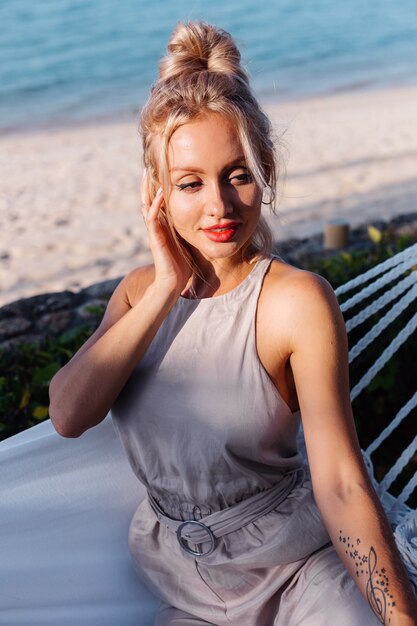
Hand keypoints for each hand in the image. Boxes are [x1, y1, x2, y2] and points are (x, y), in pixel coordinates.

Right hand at [141, 170, 191, 295]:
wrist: (174, 283)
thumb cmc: (181, 266)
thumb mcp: (186, 242)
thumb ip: (187, 230)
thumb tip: (201, 221)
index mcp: (163, 226)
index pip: (157, 203)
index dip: (156, 188)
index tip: (160, 172)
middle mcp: (156, 227)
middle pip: (148, 200)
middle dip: (147, 185)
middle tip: (147, 167)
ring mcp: (154, 232)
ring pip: (146, 206)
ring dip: (147, 190)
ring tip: (147, 173)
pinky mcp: (155, 238)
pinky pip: (152, 218)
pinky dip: (155, 205)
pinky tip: (159, 194)